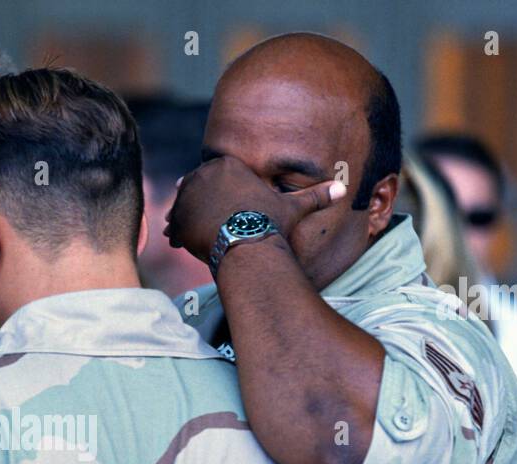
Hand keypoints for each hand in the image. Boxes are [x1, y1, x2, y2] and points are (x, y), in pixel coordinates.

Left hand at [165, 154, 346, 262]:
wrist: (249, 246)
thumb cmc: (272, 223)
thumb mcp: (293, 208)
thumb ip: (314, 196)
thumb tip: (342, 188)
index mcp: (228, 165)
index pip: (216, 174)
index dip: (216, 190)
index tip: (218, 203)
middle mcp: (203, 175)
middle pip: (197, 188)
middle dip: (198, 203)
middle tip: (204, 220)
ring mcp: (187, 196)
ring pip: (183, 207)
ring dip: (186, 219)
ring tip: (195, 234)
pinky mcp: (178, 218)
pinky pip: (174, 226)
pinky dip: (177, 236)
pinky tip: (185, 245)